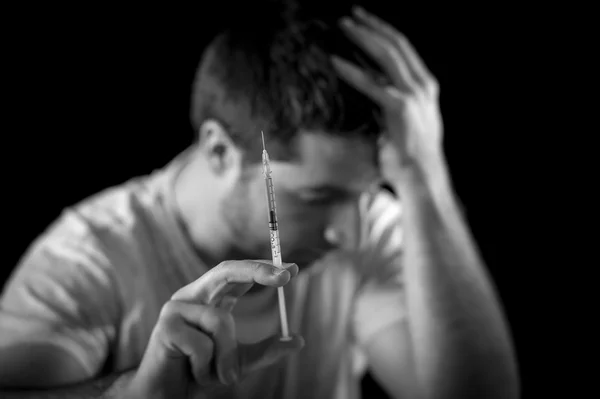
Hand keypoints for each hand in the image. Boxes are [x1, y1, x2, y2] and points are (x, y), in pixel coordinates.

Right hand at [126, 260, 302, 398]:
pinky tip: (193, 371)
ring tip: (216, 375)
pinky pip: (203, 344)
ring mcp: (176, 308)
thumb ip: (266, 352)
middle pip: (226, 270)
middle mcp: (193, 296)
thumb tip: (297, 340)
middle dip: (257, 270)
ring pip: (221, 321)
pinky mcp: (165, 326)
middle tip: (285, 275)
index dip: (263, 267)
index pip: (239, 274)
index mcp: (211, 299)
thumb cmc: (200, 374)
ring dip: (227, 356)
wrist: (165, 396)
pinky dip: (206, 366)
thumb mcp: (239, 363)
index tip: (293, 269)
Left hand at [332, 6, 444, 181]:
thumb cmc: (409, 151)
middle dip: (371, 26)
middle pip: (395, 45)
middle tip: (350, 15)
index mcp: (425, 85)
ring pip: (386, 56)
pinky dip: (352, 71)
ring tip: (343, 27)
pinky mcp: (399, 108)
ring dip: (362, 38)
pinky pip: (372, 84)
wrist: (421, 175)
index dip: (383, 30)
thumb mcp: (402, 117)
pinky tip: (335, 63)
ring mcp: (413, 95)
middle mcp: (422, 85)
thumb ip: (390, 97)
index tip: (365, 18)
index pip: (404, 48)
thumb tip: (371, 81)